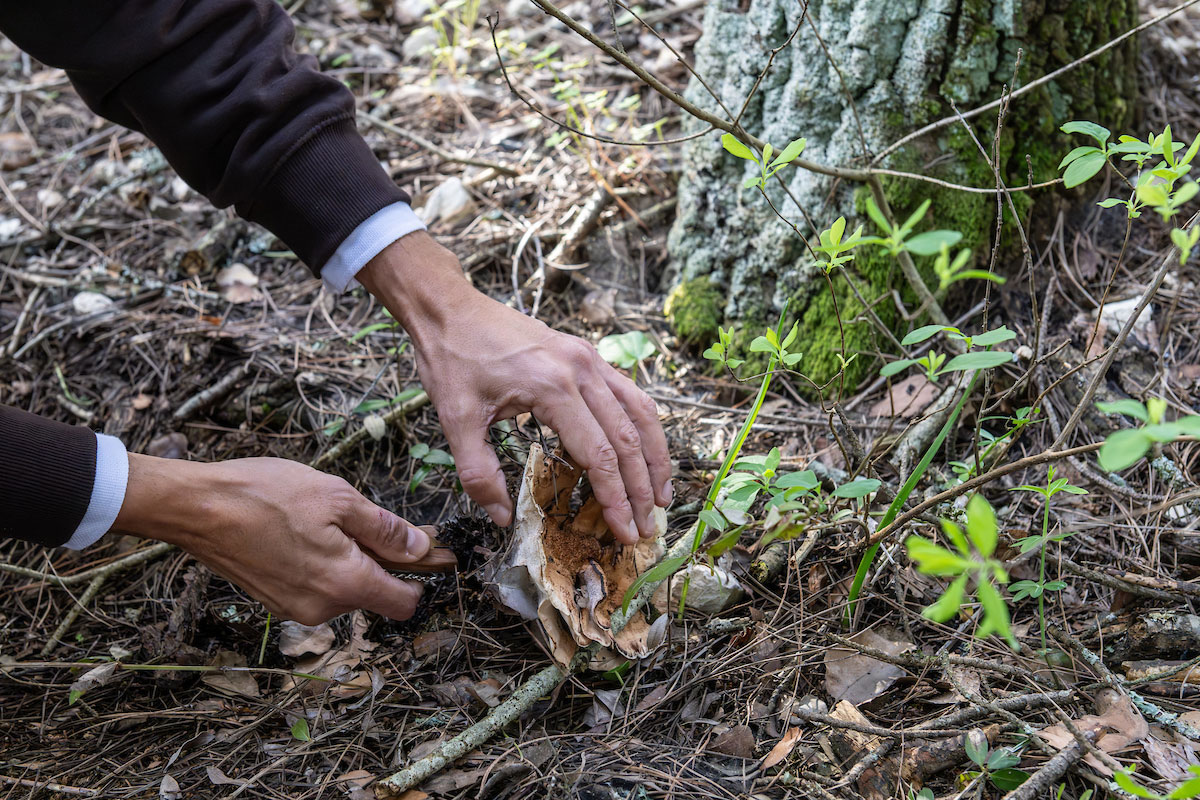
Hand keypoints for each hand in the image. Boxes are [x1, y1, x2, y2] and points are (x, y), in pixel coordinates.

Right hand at [114, 454, 430, 624]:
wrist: (196, 508)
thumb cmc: (266, 495)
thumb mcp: (339, 498)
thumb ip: (385, 529)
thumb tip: (421, 548)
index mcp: (346, 585)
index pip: (404, 603)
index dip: (421, 577)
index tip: (424, 549)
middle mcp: (322, 609)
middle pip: (374, 593)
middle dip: (379, 560)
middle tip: (365, 517)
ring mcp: (295, 609)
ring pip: (344, 588)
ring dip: (348, 559)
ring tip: (324, 520)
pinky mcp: (275, 601)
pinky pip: (316, 586)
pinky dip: (321, 563)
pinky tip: (303, 531)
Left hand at [359, 232, 671, 544]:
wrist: (449, 307)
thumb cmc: (451, 359)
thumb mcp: (455, 421)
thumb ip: (479, 474)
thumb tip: (503, 517)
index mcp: (552, 388)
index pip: (599, 455)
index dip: (615, 498)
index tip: (625, 532)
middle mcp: (582, 370)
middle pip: (627, 438)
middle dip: (640, 488)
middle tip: (646, 528)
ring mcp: (589, 358)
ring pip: (639, 412)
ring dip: (655, 457)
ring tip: (661, 496)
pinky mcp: (586, 354)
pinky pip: (628, 393)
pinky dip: (643, 426)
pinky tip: (644, 452)